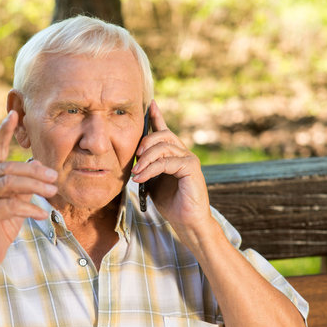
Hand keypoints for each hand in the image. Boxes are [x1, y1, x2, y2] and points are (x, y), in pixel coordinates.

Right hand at [0, 110, 57, 278]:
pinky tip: (42, 212)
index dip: (4, 131)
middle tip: (55, 176)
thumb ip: (24, 182)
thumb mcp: (16, 199)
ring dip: (35, 187)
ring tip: (53, 191)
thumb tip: (39, 163)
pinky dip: (28, 208)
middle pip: (9, 168)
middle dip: (34, 171)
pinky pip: (9, 206)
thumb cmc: (2, 224)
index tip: (14, 114)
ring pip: (9, 184)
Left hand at [131, 101, 211, 233]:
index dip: (158, 116)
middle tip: (134, 155)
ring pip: (164, 147)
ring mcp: (189, 159)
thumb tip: (134, 159)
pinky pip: (167, 162)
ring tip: (135, 172)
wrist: (187, 222)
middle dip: (146, 141)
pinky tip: (141, 178)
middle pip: (163, 134)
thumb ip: (147, 167)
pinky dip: (151, 169)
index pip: (165, 131)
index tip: (150, 104)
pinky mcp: (192, 168)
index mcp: (174, 154)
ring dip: (145, 158)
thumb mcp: (153, 182)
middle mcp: (183, 153)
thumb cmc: (171, 203)